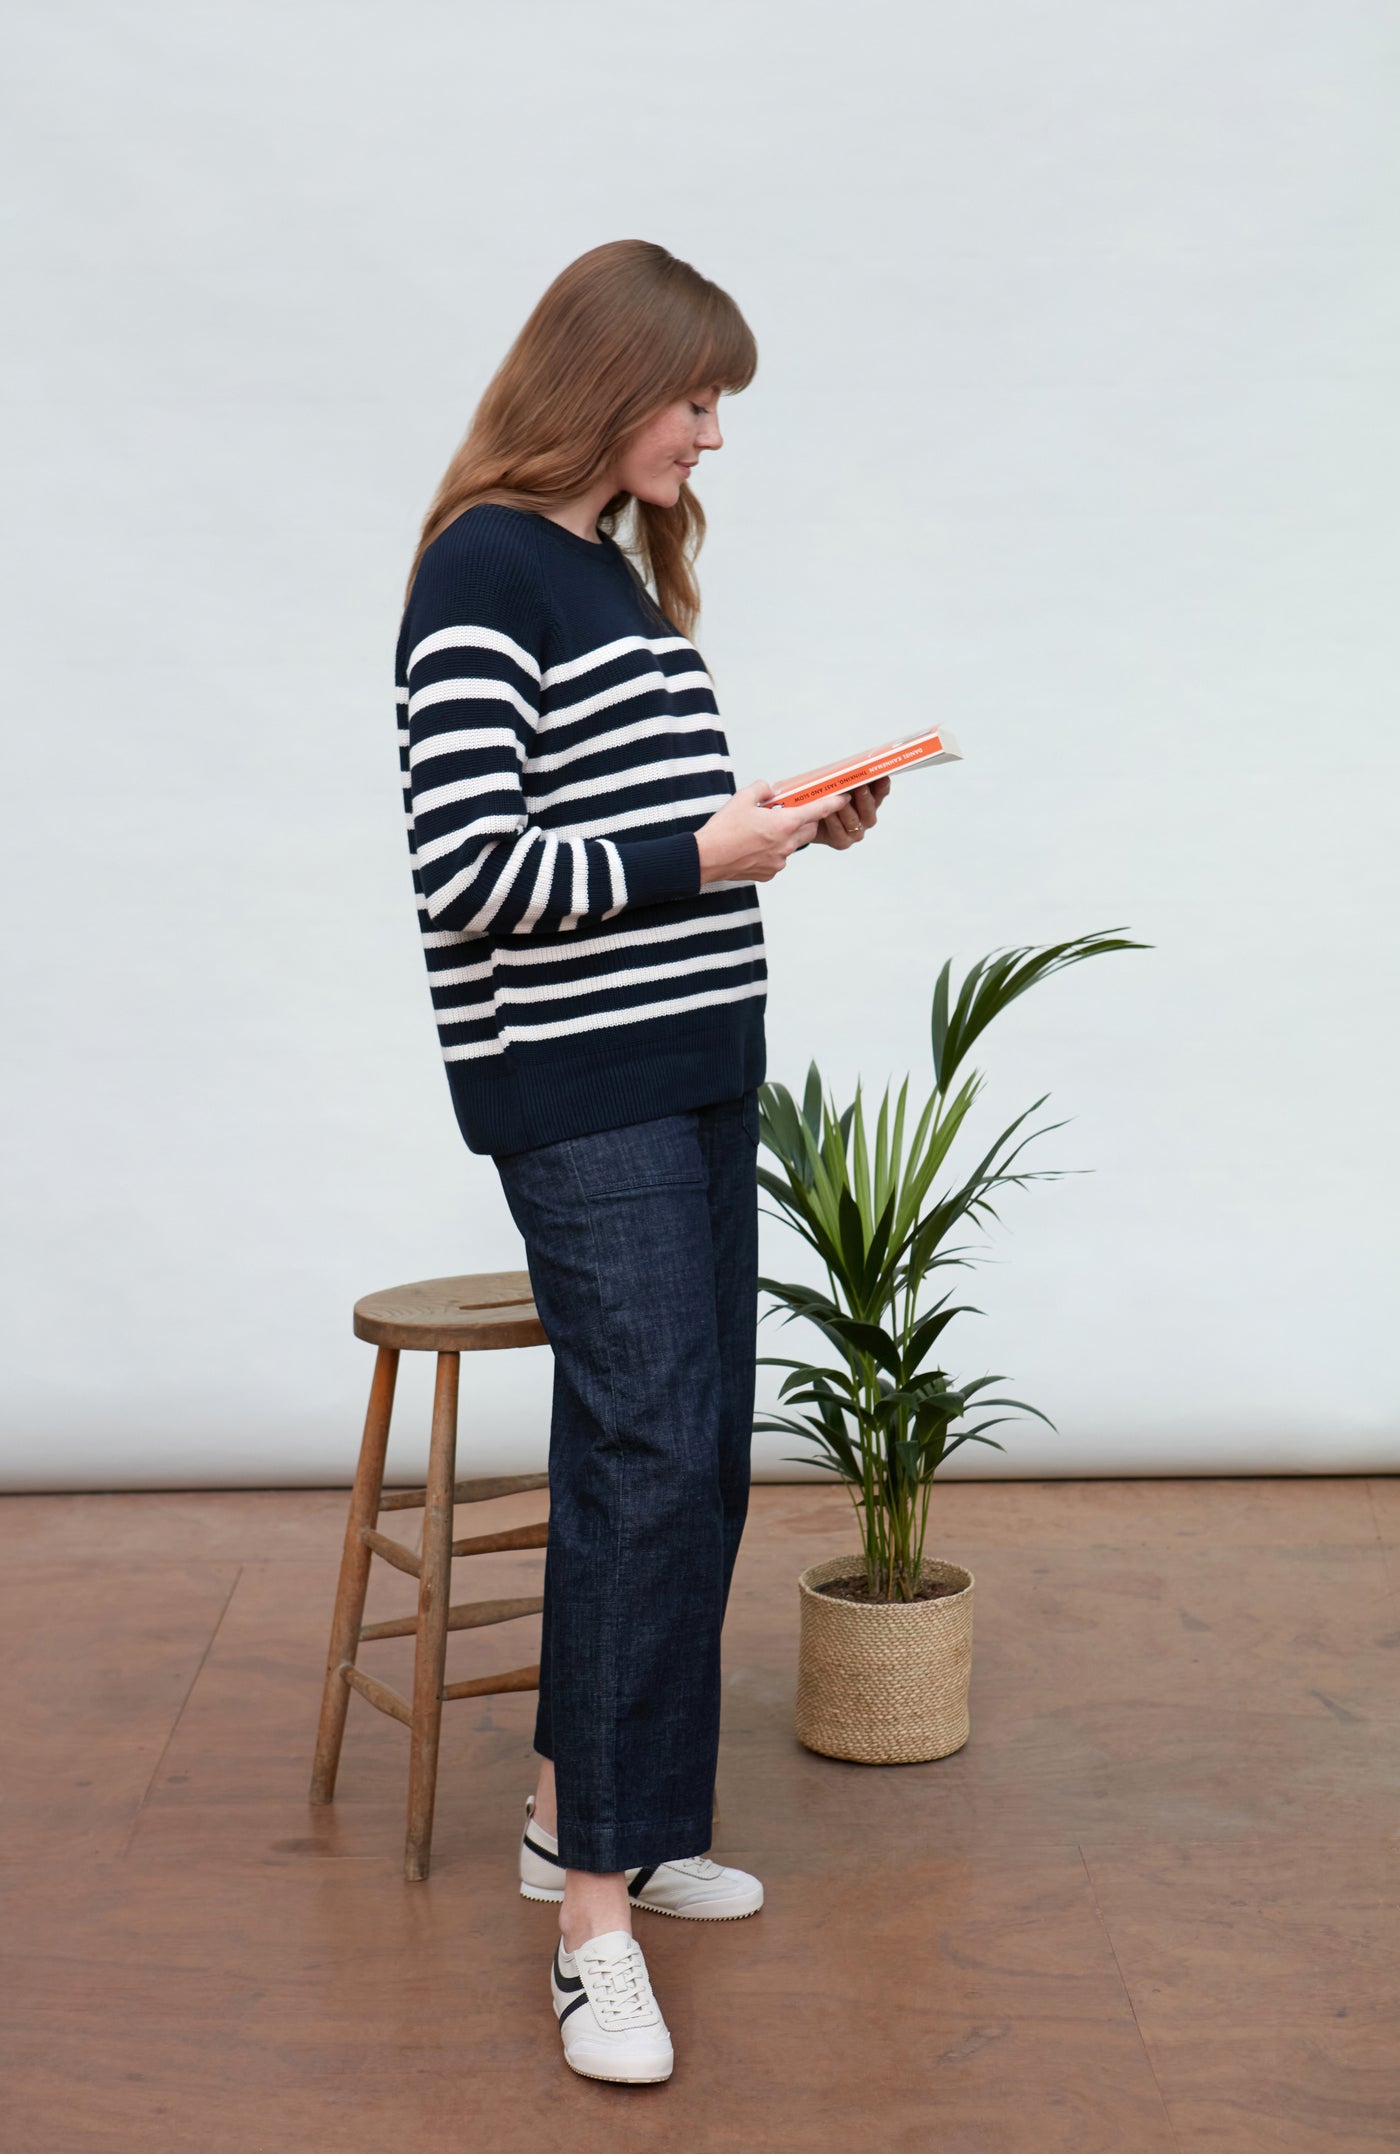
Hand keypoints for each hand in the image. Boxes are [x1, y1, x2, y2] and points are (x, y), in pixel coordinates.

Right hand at [695, 779, 850, 884]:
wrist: (707, 858)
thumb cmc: (724, 829)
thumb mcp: (742, 798)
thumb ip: (761, 789)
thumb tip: (770, 791)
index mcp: (784, 823)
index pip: (816, 811)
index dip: (833, 803)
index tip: (843, 798)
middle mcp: (786, 844)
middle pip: (807, 830)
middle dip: (802, 822)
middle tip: (784, 815)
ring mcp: (779, 861)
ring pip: (791, 846)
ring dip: (784, 838)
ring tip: (760, 833)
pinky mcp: (770, 873)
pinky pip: (778, 859)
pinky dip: (771, 852)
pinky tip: (753, 848)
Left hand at [812, 777, 889, 849]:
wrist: (807, 820)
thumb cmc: (825, 798)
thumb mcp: (836, 784)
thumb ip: (847, 778)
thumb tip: (852, 766)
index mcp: (870, 800)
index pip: (881, 791)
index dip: (882, 785)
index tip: (882, 776)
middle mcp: (866, 817)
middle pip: (871, 808)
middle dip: (865, 797)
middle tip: (861, 787)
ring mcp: (856, 831)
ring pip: (854, 820)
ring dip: (846, 808)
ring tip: (839, 797)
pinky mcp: (843, 842)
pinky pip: (839, 831)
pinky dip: (834, 821)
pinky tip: (828, 812)